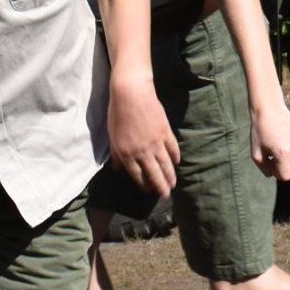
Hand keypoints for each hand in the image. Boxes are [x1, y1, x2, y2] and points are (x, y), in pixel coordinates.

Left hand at [109, 77, 179, 195]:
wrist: (132, 94)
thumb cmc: (117, 113)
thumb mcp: (111, 135)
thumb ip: (115, 153)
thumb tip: (117, 168)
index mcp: (127, 154)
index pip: (137, 175)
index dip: (144, 185)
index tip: (149, 191)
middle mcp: (142, 151)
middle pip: (153, 174)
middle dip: (160, 186)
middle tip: (165, 196)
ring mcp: (155, 142)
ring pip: (165, 164)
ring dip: (170, 176)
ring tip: (173, 185)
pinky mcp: (165, 131)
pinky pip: (172, 148)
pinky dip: (175, 156)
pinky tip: (177, 163)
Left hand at [250, 101, 289, 180]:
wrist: (269, 109)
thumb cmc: (260, 132)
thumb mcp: (256, 154)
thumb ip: (266, 170)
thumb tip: (279, 176)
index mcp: (283, 153)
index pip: (285, 177)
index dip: (276, 173)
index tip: (270, 162)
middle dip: (285, 169)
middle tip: (274, 158)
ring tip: (280, 149)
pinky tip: (286, 141)